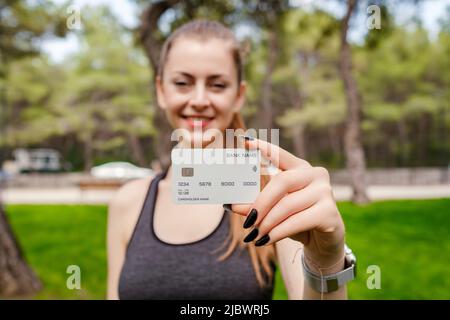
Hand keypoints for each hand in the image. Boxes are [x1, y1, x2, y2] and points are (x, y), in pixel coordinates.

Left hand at [230, 137, 345, 267]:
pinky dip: (278, 232)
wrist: (322, 243)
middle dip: (261, 203)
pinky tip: (266, 240)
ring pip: (288, 205)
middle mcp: (315, 175)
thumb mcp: (274, 212)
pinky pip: (297, 221)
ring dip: (267, 223)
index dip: (265, 148)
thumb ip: (256, 206)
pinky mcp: (329, 212)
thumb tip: (231, 205)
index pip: (281, 154)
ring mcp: (325, 192)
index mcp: (300, 168)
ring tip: (254, 236)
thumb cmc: (296, 221)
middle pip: (282, 181)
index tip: (247, 142)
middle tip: (247, 222)